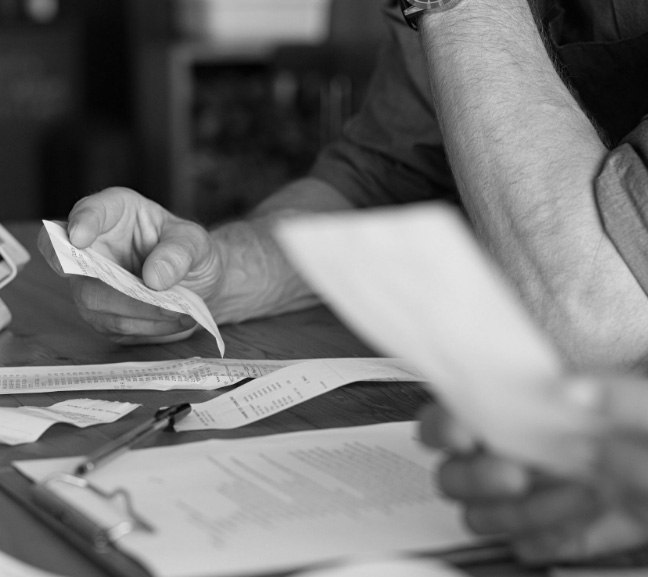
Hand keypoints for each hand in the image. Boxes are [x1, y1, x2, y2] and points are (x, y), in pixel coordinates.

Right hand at [38, 188, 221, 343]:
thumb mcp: (196, 243)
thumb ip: (179, 253)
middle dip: (117, 288)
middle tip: (159, 294)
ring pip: (94, 303)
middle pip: (77, 267)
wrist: (201, 284)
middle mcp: (94, 246)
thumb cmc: (191, 252)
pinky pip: (114, 326)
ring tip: (179, 311)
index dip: (80, 223)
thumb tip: (154, 278)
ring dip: (140, 312)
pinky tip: (174, 320)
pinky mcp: (102, 314)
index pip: (87, 212)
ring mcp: (91, 283)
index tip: (81, 238)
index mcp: (115, 212)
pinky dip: (148, 327)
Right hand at [418, 378, 647, 564]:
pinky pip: (527, 546)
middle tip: (515, 475)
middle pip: (451, 476)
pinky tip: (588, 518)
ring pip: (481, 517)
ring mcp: (528, 497)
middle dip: (477, 478)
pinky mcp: (553, 533)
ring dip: (524, 512)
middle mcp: (511, 453)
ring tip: (578, 494)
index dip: (444, 427)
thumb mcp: (646, 410)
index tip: (465, 436)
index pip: (450, 416)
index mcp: (519, 408)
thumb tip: (570, 390)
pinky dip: (554, 538)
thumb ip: (615, 393)